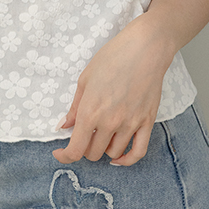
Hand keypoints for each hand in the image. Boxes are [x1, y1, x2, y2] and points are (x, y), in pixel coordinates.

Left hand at [52, 14, 175, 166]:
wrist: (144, 48)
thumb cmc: (113, 57)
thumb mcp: (85, 78)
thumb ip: (75, 107)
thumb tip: (64, 126)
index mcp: (90, 111)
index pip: (75, 150)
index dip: (65, 156)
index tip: (60, 153)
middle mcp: (109, 122)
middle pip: (93, 153)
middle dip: (84, 147)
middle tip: (84, 135)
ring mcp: (130, 124)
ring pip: (113, 153)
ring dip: (103, 148)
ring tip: (102, 134)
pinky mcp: (147, 122)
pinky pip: (138, 152)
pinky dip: (127, 160)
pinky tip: (119, 157)